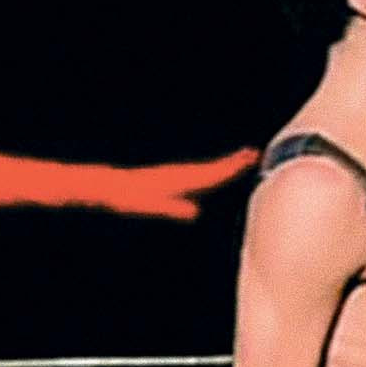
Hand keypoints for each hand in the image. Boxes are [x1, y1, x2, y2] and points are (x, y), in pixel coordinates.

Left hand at [108, 148, 260, 219]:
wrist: (111, 186)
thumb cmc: (129, 197)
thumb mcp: (150, 205)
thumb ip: (172, 208)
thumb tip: (194, 212)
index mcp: (179, 180)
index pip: (211, 174)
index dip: (230, 169)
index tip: (248, 160)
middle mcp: (180, 174)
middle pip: (212, 168)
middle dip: (233, 162)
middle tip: (254, 153)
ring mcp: (175, 175)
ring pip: (205, 170)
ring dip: (224, 165)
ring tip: (241, 159)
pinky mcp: (170, 179)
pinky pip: (196, 175)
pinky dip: (209, 173)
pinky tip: (212, 176)